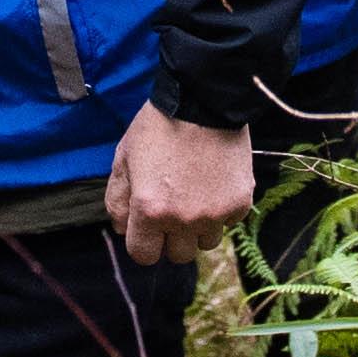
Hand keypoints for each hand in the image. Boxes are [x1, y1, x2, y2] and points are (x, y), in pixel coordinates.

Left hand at [104, 106, 255, 266]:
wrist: (204, 101)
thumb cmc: (158, 127)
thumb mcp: (123, 158)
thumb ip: (117, 200)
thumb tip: (121, 229)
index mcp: (149, 210)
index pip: (143, 255)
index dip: (143, 241)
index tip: (148, 226)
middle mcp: (182, 219)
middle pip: (178, 255)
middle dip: (172, 237)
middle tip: (173, 207)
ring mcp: (214, 213)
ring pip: (206, 242)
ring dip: (199, 226)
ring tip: (196, 194)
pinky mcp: (239, 203)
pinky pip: (229, 222)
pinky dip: (222, 209)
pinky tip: (215, 181)